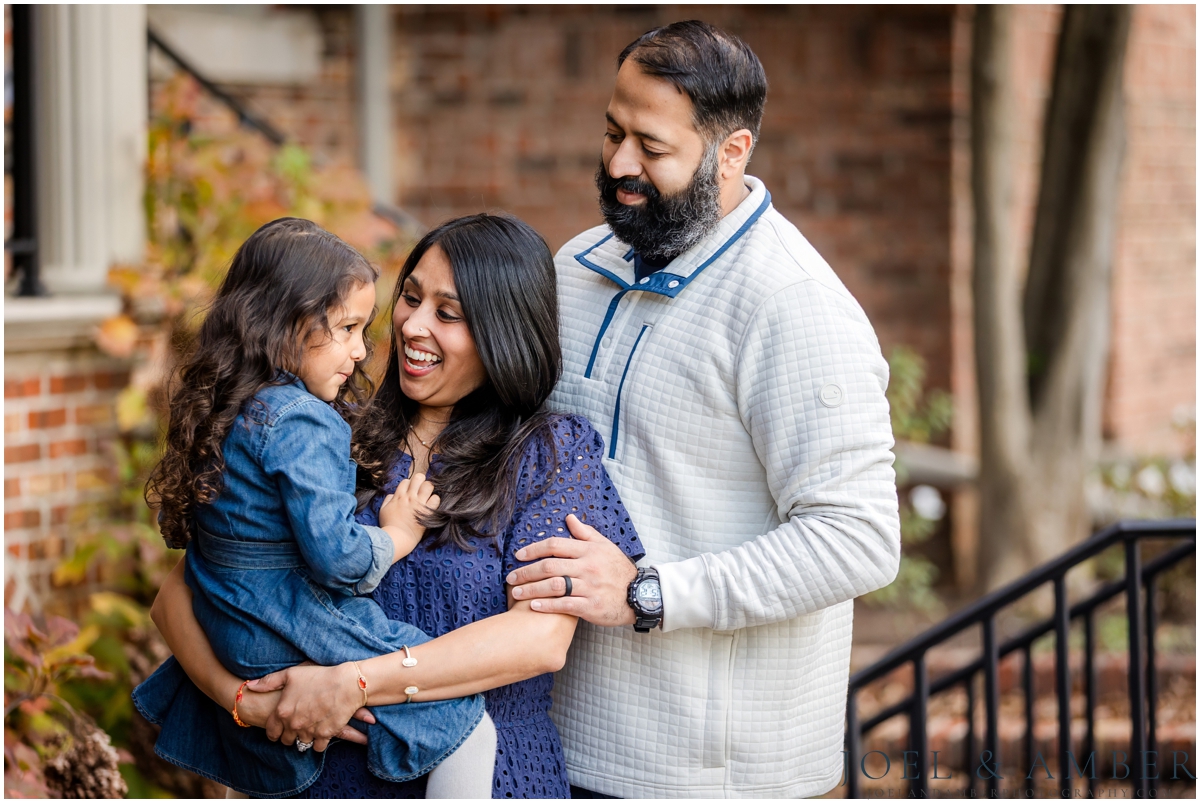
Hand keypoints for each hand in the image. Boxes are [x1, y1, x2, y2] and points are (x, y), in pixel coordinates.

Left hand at [246, 663, 374, 750]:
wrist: (346, 684)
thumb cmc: (318, 676)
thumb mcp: (291, 674)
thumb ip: (269, 682)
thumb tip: (251, 687)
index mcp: (282, 712)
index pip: (271, 732)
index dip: (274, 732)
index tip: (278, 730)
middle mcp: (293, 725)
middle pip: (286, 740)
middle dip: (289, 735)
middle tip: (295, 727)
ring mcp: (309, 731)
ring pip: (301, 744)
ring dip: (303, 738)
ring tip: (308, 729)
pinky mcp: (325, 735)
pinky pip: (316, 747)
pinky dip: (318, 742)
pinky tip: (320, 733)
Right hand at [379, 473, 440, 558]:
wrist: (397, 538)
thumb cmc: (389, 526)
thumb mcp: (383, 510)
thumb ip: (388, 499)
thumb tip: (393, 494)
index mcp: (399, 496)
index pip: (406, 481)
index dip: (409, 484)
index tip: (410, 491)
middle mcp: (410, 497)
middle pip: (419, 478)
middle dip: (421, 481)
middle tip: (421, 489)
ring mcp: (419, 504)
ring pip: (429, 486)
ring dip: (429, 489)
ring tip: (428, 496)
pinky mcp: (427, 512)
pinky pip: (436, 499)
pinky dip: (435, 500)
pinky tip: (432, 505)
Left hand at [505, 514, 637, 626]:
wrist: (638, 595)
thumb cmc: (618, 569)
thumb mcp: (605, 546)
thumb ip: (584, 533)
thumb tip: (568, 518)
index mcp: (588, 550)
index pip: (555, 545)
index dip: (533, 550)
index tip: (519, 556)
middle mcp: (587, 567)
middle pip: (549, 567)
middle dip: (526, 572)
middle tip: (510, 578)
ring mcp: (589, 587)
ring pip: (554, 586)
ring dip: (531, 590)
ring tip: (516, 594)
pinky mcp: (591, 606)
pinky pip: (564, 605)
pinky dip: (547, 606)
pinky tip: (534, 607)